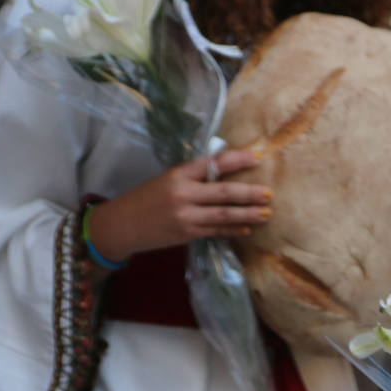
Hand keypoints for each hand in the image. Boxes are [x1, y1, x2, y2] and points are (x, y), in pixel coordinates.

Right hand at [88, 150, 270, 261]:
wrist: (121, 225)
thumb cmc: (146, 198)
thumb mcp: (167, 180)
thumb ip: (194, 177)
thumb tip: (226, 171)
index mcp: (178, 174)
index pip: (213, 163)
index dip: (237, 160)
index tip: (258, 157)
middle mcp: (183, 193)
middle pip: (224, 192)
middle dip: (249, 193)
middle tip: (269, 193)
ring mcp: (185, 215)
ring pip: (224, 214)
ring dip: (248, 214)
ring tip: (266, 213)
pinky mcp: (187, 234)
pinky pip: (216, 231)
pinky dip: (233, 229)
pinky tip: (247, 229)